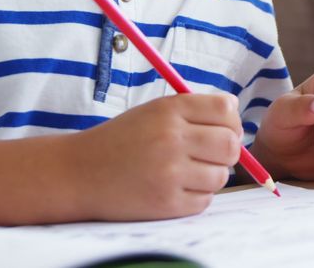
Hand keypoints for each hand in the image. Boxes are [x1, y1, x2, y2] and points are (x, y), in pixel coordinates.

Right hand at [69, 93, 243, 220]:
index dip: (230, 121)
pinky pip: (205, 200)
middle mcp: (171, 138)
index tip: (222, 129)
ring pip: (221, 175)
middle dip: (228, 150)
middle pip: (230, 144)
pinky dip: (197, 196)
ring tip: (188, 172)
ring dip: (211, 175)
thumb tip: (236, 117)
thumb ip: (195, 110)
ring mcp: (168, 172)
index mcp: (169, 110)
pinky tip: (176, 188)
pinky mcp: (165, 203)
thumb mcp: (154, 112)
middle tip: (212, 155)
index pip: (226, 109)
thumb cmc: (122, 140)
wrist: (77, 173)